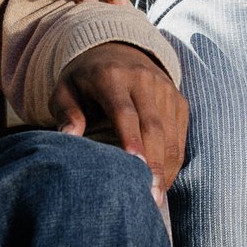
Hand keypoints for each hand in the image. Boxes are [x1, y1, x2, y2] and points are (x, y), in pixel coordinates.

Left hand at [51, 42, 188, 197]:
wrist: (118, 49)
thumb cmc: (85, 79)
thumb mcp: (66, 88)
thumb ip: (66, 112)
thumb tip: (69, 138)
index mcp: (112, 76)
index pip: (124, 111)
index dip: (131, 139)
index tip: (135, 167)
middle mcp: (143, 80)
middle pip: (153, 126)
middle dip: (153, 163)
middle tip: (149, 196)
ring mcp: (165, 89)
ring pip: (170, 134)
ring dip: (166, 167)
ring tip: (157, 198)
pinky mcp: (178, 100)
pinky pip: (179, 134)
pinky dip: (173, 160)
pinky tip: (163, 182)